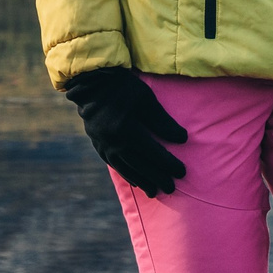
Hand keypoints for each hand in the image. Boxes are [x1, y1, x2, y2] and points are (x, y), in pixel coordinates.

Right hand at [62, 65, 188, 195]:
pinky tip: (135, 181)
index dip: (168, 164)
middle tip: (171, 188)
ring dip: (141, 180)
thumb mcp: (145, 98)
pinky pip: (113, 164)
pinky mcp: (97, 143)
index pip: (152, 152)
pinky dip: (125, 173)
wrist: (89, 80)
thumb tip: (181, 139)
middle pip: (139, 164)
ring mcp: (103, 144)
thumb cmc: (122, 86)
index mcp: (125, 128)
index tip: (182, 172)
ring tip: (154, 192)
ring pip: (125, 167)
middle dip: (157, 177)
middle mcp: (113, 141)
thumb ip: (162, 121)